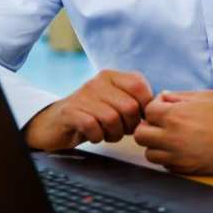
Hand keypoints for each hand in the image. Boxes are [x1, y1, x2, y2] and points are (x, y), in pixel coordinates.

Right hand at [23, 69, 152, 150]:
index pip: (140, 86)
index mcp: (113, 76)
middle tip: (121, 131)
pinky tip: (94, 136)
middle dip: (129, 126)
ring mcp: (83, 95)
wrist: (55, 123)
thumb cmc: (93, 115)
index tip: (137, 119)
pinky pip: (93, 127)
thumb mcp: (114, 102)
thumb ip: (135, 101)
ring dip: (113, 134)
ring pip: (112, 119)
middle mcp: (98, 81)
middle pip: (129, 107)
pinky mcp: (70, 111)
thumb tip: (157, 109)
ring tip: (107, 134)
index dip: (144, 107)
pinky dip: (97, 137)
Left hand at [133, 90, 212, 174]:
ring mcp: (180, 158)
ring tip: (174, 136)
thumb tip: (162, 98)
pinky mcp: (188, 171)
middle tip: (164, 122)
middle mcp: (174, 139)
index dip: (156, 107)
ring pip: (150, 153)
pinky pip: (166, 165)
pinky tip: (184, 147)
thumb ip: (180, 97)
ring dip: (157, 143)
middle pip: (141, 135)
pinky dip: (169, 157)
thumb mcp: (207, 96)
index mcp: (177, 116)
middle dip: (149, 126)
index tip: (166, 106)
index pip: (147, 111)